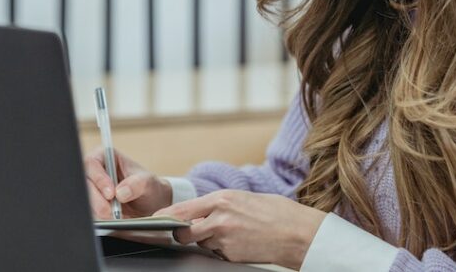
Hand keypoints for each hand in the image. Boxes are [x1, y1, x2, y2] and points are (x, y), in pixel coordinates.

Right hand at [83, 146, 171, 219]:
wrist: (149, 205)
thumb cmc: (147, 187)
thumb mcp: (148, 182)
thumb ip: (136, 184)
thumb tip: (120, 192)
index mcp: (104, 156)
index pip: (91, 163)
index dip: (98, 178)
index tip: (111, 194)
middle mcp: (94, 171)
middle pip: (84, 183)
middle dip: (96, 199)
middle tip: (110, 211)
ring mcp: (90, 189)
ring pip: (84, 200)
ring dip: (98, 210)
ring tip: (116, 216)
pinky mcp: (90, 205)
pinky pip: (88, 212)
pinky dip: (99, 218)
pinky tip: (111, 219)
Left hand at [154, 189, 326, 268]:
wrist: (298, 233)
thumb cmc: (277, 212)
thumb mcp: (245, 198)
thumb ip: (219, 204)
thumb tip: (199, 212)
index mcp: (222, 199)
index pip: (182, 209)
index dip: (166, 217)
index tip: (156, 220)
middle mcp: (220, 218)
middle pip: (184, 232)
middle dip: (182, 234)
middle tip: (188, 233)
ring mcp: (225, 240)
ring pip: (201, 244)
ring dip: (207, 241)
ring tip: (231, 234)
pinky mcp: (232, 256)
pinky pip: (218, 254)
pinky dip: (223, 250)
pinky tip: (240, 243)